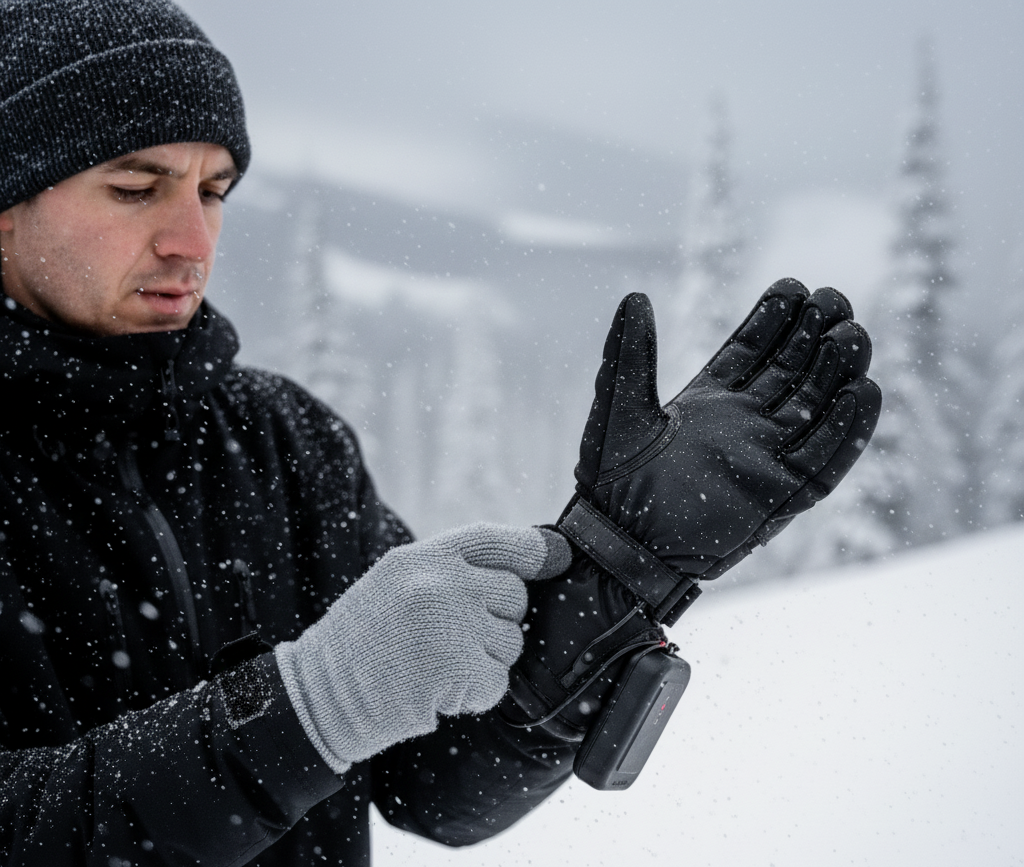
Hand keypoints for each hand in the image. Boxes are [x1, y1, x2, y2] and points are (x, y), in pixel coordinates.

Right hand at [275, 523, 570, 771]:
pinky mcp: (456, 673)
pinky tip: (437, 690)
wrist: (320, 693)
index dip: (534, 549)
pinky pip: (497, 682)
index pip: (495, 540)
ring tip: (437, 664)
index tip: (556, 557)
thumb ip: (452, 568)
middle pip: (516, 597)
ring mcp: (450, 627)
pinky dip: (475, 694)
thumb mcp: (396, 580)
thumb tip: (534, 560)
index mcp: (423, 557)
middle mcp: (440, 584)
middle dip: (497, 621)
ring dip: (485, 661)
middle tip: (452, 639)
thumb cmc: (364, 638)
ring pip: (512, 643)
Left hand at [562, 277, 880, 620]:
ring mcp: (767, 459)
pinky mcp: (783, 496)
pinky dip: (847, 429)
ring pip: (816, 408)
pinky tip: (863, 392)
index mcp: (709, 402)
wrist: (619, 544)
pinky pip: (826, 459)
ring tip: (852, 334)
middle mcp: (744, 426)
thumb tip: (635, 296)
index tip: (794, 286)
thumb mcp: (620, 407)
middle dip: (814, 335)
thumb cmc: (611, 480)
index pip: (753, 350)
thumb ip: (632, 353)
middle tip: (834, 299)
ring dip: (837, 373)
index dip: (775, 319)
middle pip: (793, 371)